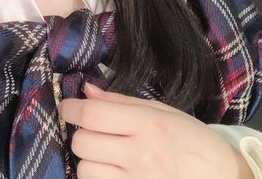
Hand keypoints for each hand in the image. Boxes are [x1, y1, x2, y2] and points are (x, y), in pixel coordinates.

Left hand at [57, 83, 252, 178]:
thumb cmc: (194, 142)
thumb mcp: (164, 112)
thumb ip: (122, 102)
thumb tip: (86, 91)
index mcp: (148, 125)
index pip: (93, 115)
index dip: (71, 109)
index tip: (67, 107)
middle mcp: (140, 155)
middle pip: (83, 143)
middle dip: (81, 134)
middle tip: (93, 131)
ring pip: (85, 170)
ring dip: (88, 160)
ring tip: (105, 154)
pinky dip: (97, 178)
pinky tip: (110, 171)